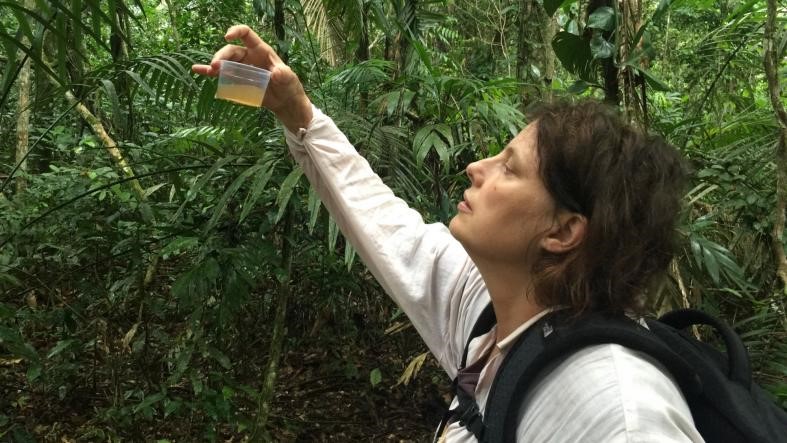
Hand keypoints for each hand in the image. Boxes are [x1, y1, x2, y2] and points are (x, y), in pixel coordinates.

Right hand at [192, 25, 312, 131]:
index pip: (247, 35)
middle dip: (222, 56)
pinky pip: (221, 75)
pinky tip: (197, 69)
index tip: (227, 37)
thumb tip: (277, 72)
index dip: (237, 32)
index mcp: (261, 51)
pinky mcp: (237, 81)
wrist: (284, 101)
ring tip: (210, 71)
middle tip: (216, 66)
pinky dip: (209, 72)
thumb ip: (284, 75)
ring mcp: (241, 69)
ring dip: (215, 65)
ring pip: (224, 63)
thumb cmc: (288, 85)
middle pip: (232, 51)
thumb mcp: (289, 79)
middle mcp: (248, 57)